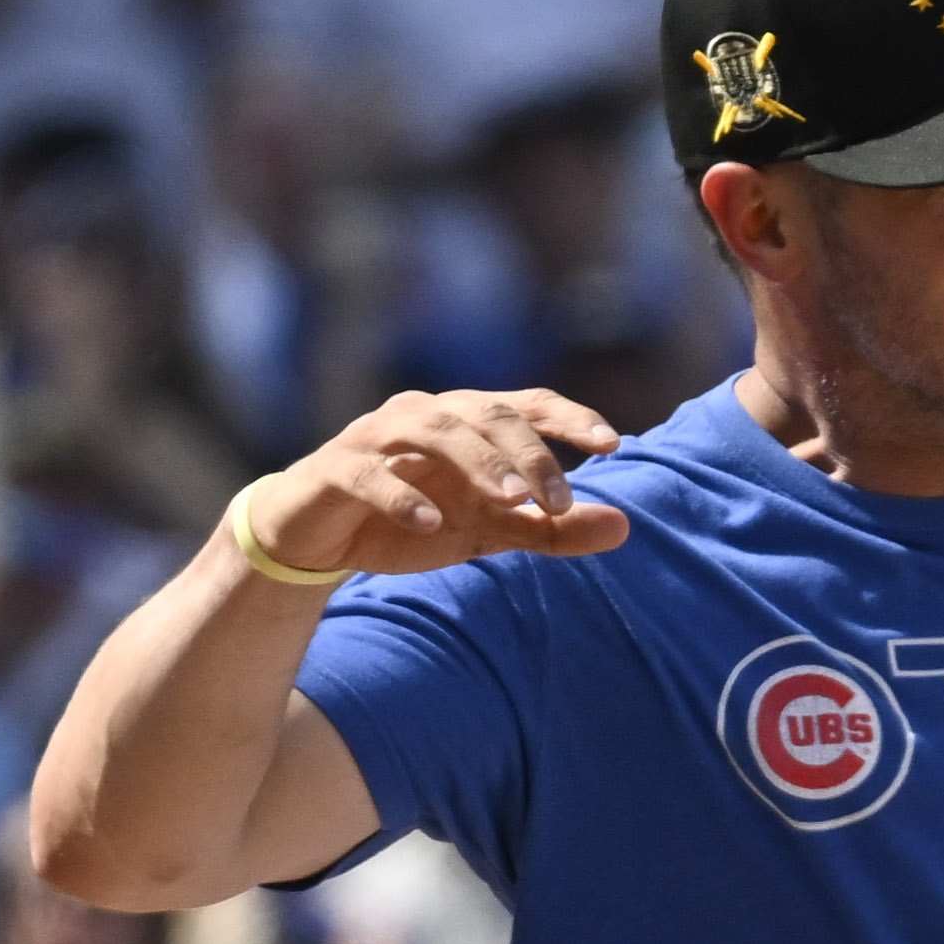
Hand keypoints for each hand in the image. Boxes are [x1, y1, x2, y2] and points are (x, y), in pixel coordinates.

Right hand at [223, 387, 632, 583]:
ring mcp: (375, 438)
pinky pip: (368, 474)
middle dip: (529, 454)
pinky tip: (432, 525)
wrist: (318, 538)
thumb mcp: (490, 530)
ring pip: (432, 430)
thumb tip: (625, 527)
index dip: (569, 417)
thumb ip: (553, 529)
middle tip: (561, 501)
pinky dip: (401, 497)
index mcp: (467, 423)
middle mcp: (424, 416)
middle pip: (486, 414)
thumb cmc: (414, 520)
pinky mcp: (334, 470)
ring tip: (514, 503)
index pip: (526, 405)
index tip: (613, 443)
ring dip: (478, 463)